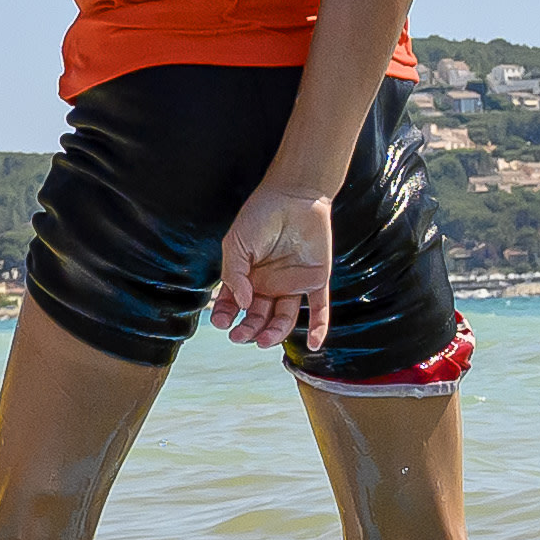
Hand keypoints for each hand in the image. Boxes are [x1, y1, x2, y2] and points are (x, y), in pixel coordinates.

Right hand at [208, 183, 333, 345]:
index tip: (221, 322)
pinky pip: (318, 308)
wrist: (295, 194)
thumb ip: (234, 273)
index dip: (226, 315)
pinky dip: (318, 328)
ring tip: (264, 341)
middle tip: (240, 335)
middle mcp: (269, 284)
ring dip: (275, 333)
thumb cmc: (260, 215)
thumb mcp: (237, 243)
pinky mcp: (316, 280)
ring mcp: (293, 284)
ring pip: (285, 318)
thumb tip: (242, 305)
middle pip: (259, 316)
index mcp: (248, 276)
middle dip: (249, 329)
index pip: (235, 304)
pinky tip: (314, 345)